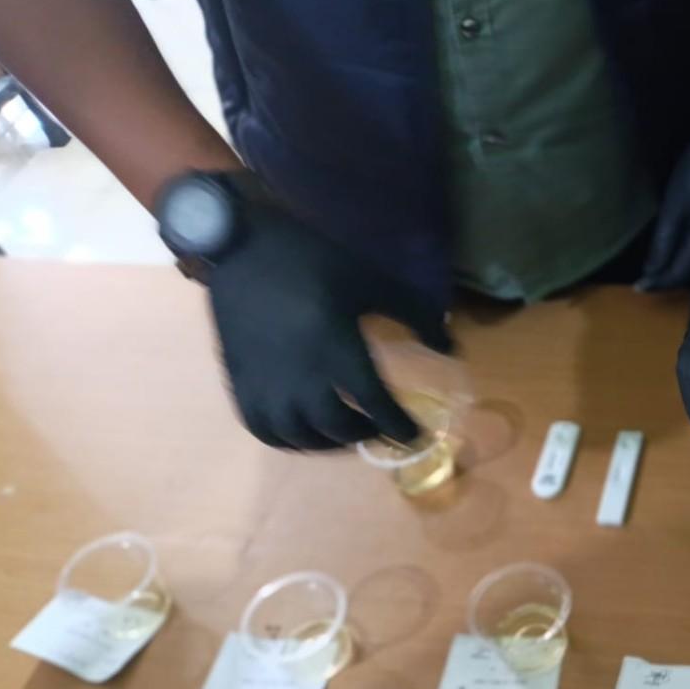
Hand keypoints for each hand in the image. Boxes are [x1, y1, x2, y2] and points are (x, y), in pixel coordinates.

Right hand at [207, 184, 451, 449]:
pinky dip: (286, 439)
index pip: (374, 403)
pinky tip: (303, 429)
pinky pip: (261, 428)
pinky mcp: (239, 380)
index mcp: (336, 349)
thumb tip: (450, 349)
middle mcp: (300, 375)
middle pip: (336, 426)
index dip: (398, 425)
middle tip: (378, 428)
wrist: (242, 245)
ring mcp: (265, 382)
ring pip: (298, 435)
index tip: (415, 436)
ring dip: (326, 443)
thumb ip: (414, 314)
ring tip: (344, 432)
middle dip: (363, 433)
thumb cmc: (314, 261)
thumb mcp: (372, 281)